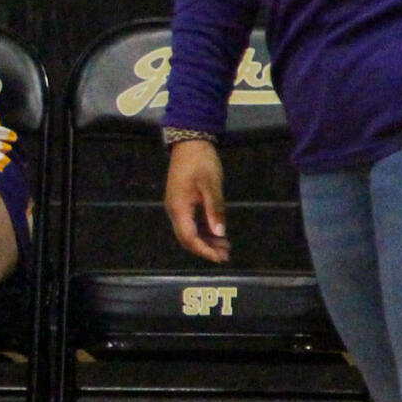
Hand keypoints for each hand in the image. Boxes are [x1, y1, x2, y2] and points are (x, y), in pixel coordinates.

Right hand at [164, 138, 230, 262]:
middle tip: (226, 255)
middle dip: (205, 249)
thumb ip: (215, 210)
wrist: (189, 143)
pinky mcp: (182, 202)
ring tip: (225, 246)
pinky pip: (190, 223)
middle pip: (186, 238)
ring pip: (188, 232)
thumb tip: (220, 233)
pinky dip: (203, 231)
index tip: (220, 257)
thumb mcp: (211, 185)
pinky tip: (216, 232)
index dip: (204, 250)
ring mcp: (177, 206)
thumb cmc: (201, 162)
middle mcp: (174, 210)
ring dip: (205, 241)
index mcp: (179, 208)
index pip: (189, 237)